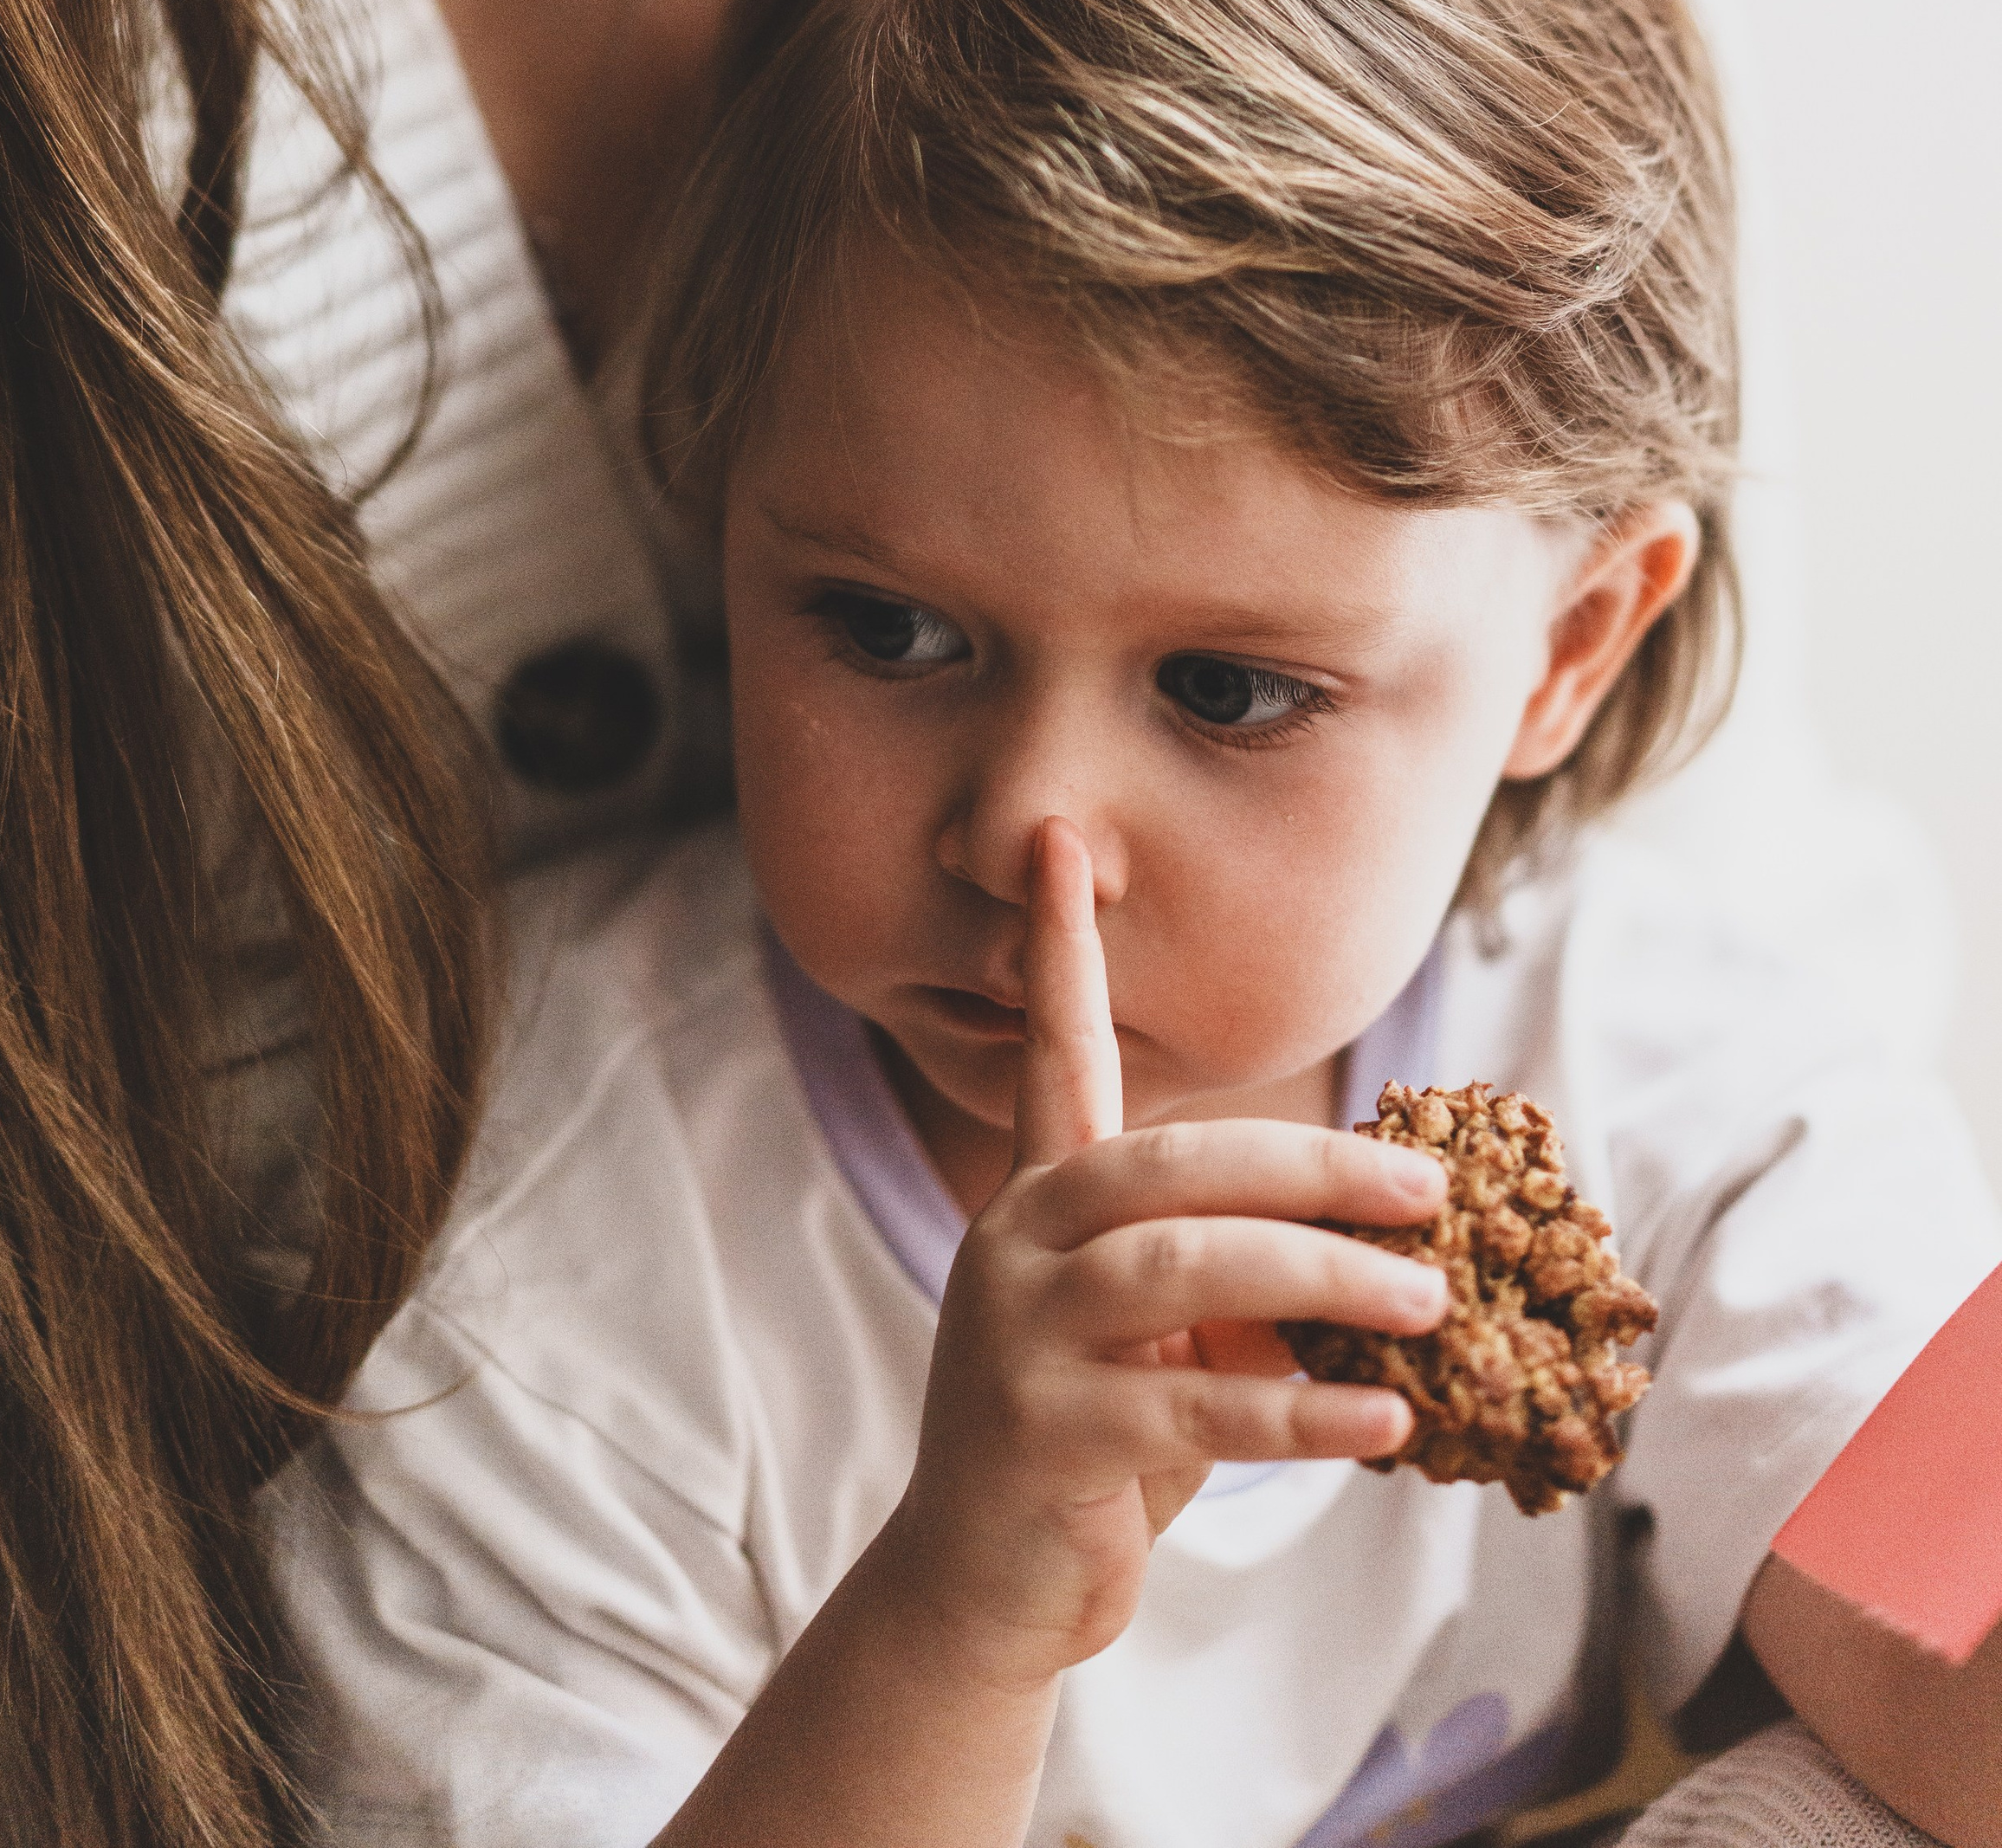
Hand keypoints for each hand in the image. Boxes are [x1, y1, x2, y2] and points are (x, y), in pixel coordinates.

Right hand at [880, 819, 1449, 1694]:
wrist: (988, 1583)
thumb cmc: (1096, 1432)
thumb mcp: (1162, 1337)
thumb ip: (1235, 1277)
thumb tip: (1394, 1250)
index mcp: (1043, 1194)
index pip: (1053, 1043)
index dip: (1054, 941)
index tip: (1060, 836)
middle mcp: (1017, 1240)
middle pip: (1173, 1162)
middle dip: (1312, 1164)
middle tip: (1429, 1186)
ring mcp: (1018, 1334)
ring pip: (1183, 1269)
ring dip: (1322, 1279)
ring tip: (1432, 1303)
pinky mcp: (1044, 1431)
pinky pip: (1194, 1408)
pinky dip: (1304, 1415)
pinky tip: (1385, 1425)